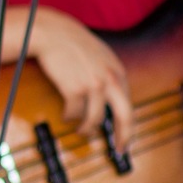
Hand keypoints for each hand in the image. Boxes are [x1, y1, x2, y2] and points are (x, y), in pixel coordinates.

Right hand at [26, 7, 132, 146]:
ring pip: (94, 119)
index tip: (125, 139)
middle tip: (119, 150)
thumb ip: (110, 76)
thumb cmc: (73, 44)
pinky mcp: (74, 88)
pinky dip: (69, 116)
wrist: (53, 33)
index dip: (129, 126)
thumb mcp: (101, 56)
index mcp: (118, 72)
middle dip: (124, 136)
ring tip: (81, 131)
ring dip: (86, 129)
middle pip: (124, 115)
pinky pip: (73, 113)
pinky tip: (65, 114)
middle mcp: (110, 79)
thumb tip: (112, 100)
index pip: (129, 105)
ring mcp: (93, 84)